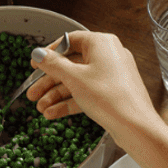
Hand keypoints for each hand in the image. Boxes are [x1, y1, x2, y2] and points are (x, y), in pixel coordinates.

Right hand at [26, 31, 158, 137]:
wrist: (136, 126)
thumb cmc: (109, 97)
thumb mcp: (74, 78)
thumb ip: (53, 64)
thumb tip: (38, 53)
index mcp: (102, 43)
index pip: (70, 40)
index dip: (50, 52)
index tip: (35, 63)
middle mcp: (108, 56)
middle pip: (71, 64)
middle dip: (49, 81)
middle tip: (32, 93)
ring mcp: (111, 75)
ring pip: (77, 81)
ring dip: (56, 95)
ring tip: (39, 108)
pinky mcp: (112, 93)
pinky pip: (87, 93)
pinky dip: (70, 102)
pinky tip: (52, 113)